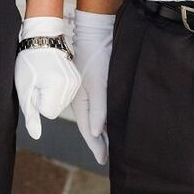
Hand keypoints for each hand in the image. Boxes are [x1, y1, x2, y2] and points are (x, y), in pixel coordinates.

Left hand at [14, 16, 80, 139]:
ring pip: (61, 104)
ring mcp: (77, 81)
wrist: (42, 39)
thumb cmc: (29, 61)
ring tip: (45, 76)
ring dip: (51, 96)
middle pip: (55, 110)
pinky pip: (66, 96)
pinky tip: (53, 77)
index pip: (47, 112)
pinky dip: (58, 91)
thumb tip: (36, 135)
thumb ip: (31, 114)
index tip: (35, 84)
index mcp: (57, 86)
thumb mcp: (24, 87)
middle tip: (39, 80)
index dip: (37, 101)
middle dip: (45, 100)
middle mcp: (71, 84)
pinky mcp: (78, 79)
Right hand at [72, 9, 115, 165]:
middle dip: (99, 142)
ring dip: (104, 132)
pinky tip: (113, 124)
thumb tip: (95, 132)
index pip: (87, 130)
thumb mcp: (98, 84)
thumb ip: (98, 109)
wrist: (96, 34)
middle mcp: (83, 100)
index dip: (96, 146)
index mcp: (80, 102)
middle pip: (90, 127)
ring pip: (96, 119)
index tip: (104, 160)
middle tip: (110, 158)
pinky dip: (106, 120)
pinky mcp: (96, 86)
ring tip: (113, 145)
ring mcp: (89, 93)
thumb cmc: (96, 58)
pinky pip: (101, 109)